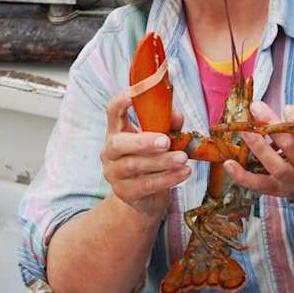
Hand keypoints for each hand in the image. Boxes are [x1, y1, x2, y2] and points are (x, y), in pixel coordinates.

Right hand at [101, 90, 189, 219]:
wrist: (144, 198)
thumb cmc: (151, 161)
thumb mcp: (160, 141)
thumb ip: (167, 127)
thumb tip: (177, 116)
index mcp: (117, 132)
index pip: (112, 112)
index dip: (120, 102)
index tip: (132, 94)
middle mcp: (110, 152)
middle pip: (119, 144)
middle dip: (143, 142)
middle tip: (166, 141)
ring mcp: (114, 174)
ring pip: (135, 166)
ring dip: (162, 162)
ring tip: (183, 159)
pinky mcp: (124, 192)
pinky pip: (146, 185)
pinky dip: (167, 179)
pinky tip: (183, 173)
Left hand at [228, 101, 293, 199]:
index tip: (287, 108)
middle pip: (292, 150)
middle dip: (273, 126)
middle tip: (257, 108)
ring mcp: (293, 183)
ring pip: (275, 167)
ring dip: (258, 147)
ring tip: (244, 130)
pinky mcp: (276, 190)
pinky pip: (258, 185)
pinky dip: (242, 176)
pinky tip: (229, 163)